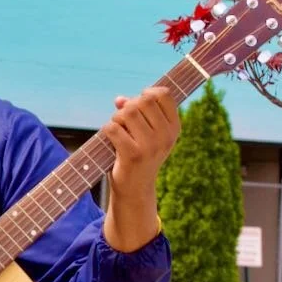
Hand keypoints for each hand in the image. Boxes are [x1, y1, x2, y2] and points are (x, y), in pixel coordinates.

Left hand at [101, 87, 179, 250]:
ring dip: (116, 118)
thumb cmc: (139, 155)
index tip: (139, 103)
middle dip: (129, 106)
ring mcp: (151, 146)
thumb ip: (136, 112)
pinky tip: (112, 141)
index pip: (164, 94)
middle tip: (124, 121)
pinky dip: (107, 130)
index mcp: (173, 128)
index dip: (148, 93)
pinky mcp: (133, 155)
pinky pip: (113, 128)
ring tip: (118, 132)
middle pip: (144, 100)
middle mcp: (166, 136)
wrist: (135, 189)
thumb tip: (119, 100)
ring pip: (127, 112)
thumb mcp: (146, 133)